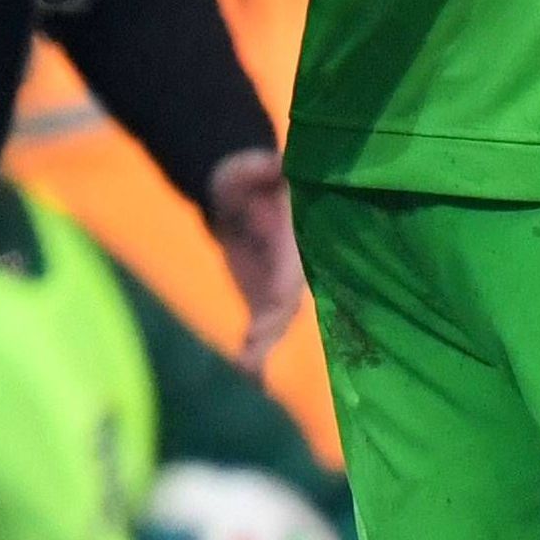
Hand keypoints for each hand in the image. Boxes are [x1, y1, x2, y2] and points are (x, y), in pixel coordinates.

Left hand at [201, 150, 305, 370]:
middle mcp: (296, 268)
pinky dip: (257, 354)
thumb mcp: (254, 168)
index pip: (293, 259)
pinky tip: (251, 376)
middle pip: (289, 298)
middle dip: (275, 320)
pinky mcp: (262, 302)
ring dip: (264, 343)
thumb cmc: (251, 178)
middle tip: (258, 339)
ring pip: (277, 321)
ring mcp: (280, 289)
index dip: (285, 277)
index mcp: (297, 236)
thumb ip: (264, 168)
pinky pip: (261, 331)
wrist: (241, 199)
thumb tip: (275, 163)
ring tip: (250, 368)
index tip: (278, 298)